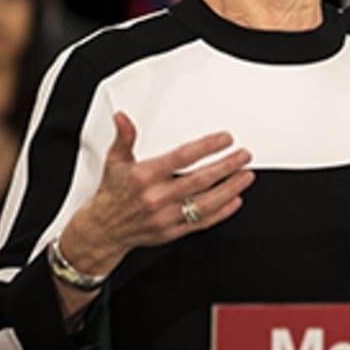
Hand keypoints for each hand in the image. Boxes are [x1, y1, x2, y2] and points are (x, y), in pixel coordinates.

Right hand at [60, 112, 254, 276]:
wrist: (103, 230)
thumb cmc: (113, 194)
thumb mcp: (115, 161)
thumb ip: (124, 137)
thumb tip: (123, 118)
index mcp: (145, 176)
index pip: (182, 157)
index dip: (207, 146)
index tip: (225, 139)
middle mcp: (158, 197)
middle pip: (200, 180)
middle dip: (227, 166)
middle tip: (243, 156)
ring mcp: (167, 216)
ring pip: (206, 203)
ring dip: (230, 189)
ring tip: (246, 176)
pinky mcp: (173, 231)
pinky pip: (202, 222)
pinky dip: (222, 212)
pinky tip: (235, 200)